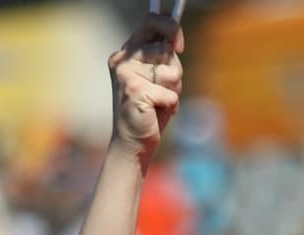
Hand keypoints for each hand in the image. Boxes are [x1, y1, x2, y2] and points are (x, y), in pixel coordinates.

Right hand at [109, 8, 183, 162]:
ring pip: (171, 72)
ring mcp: (127, 73)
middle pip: (165, 49)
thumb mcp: (158, 80)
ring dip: (173, 90)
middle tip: (164, 90)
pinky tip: (157, 114)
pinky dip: (171, 105)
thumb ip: (164, 60)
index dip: (170, 27)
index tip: (180, 45)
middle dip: (174, 72)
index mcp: (128, 52)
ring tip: (159, 103)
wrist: (133, 144)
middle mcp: (124, 59)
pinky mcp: (136, 90)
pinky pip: (171, 93)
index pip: (151, 21)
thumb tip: (176, 43)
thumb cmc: (149, 113)